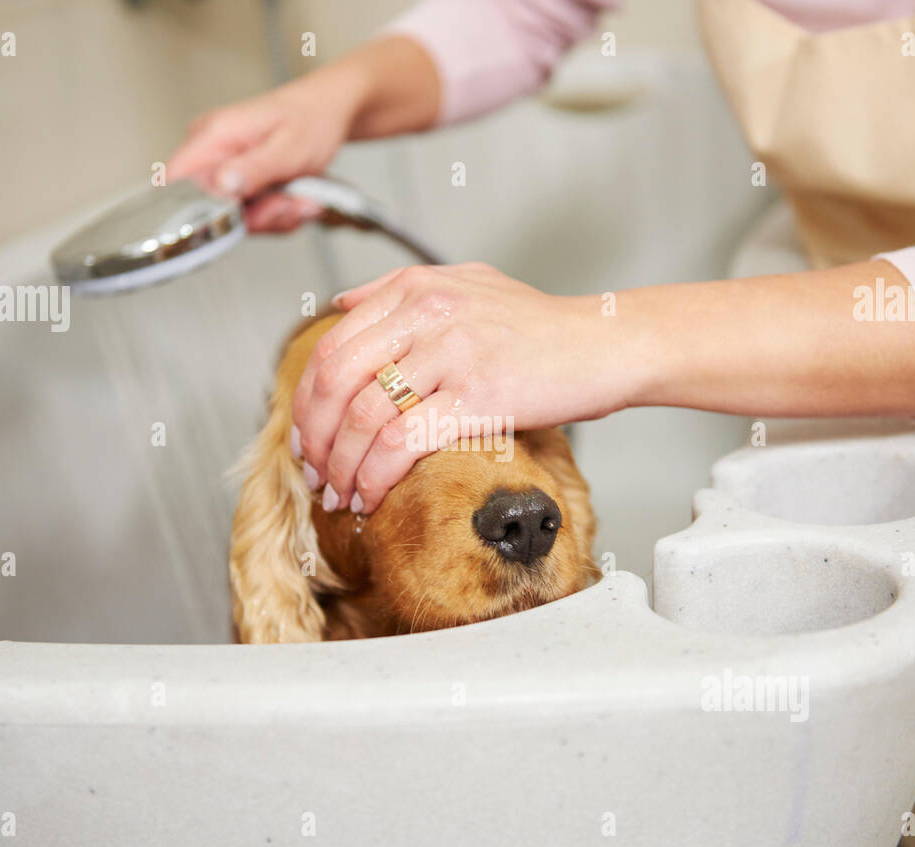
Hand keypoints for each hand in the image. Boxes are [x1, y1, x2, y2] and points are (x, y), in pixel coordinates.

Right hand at [166, 73, 360, 232]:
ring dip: (274, 217)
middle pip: (210, 212)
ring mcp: (223, 170)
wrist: (327, 112)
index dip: (199, 211)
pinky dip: (277, 215)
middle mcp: (210, 153)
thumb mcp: (289, 148)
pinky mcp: (238, 184)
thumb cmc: (310, 119)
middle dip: (257, 218)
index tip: (243, 214)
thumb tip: (221, 184)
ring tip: (301, 197)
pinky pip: (251, 217)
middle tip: (290, 203)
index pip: (173, 182)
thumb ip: (255, 168)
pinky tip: (295, 198)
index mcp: (213, 136)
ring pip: (236, 220)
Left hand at [292, 263, 622, 513]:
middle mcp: (427, 312)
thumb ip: (398, 289)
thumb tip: (341, 304)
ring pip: (363, 416)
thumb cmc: (541, 327)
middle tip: (316, 472)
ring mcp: (451, 354)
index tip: (309, 437)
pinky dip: (376, 476)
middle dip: (315, 438)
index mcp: (416, 289)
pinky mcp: (477, 396)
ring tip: (342, 493)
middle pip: (335, 380)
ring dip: (342, 465)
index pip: (332, 345)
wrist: (606, 344)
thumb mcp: (466, 282)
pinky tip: (374, 495)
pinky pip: (402, 443)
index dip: (307, 401)